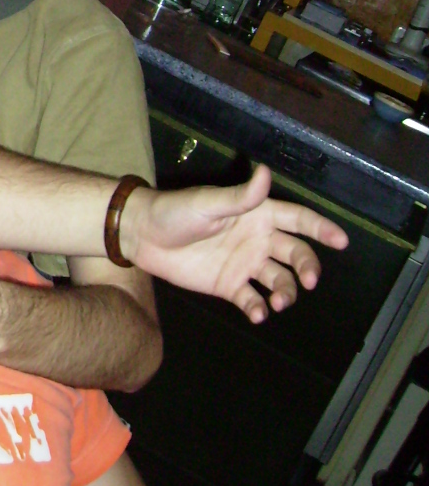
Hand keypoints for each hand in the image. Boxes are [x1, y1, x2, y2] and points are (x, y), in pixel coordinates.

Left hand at [121, 166, 348, 322]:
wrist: (144, 236)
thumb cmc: (175, 211)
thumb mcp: (207, 203)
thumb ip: (239, 197)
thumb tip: (266, 173)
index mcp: (257, 214)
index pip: (298, 220)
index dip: (321, 229)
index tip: (341, 241)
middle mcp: (257, 239)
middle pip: (295, 254)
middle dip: (307, 268)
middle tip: (306, 281)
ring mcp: (245, 264)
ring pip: (279, 280)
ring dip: (285, 292)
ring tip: (277, 302)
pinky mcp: (229, 286)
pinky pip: (252, 300)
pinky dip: (258, 309)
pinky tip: (256, 312)